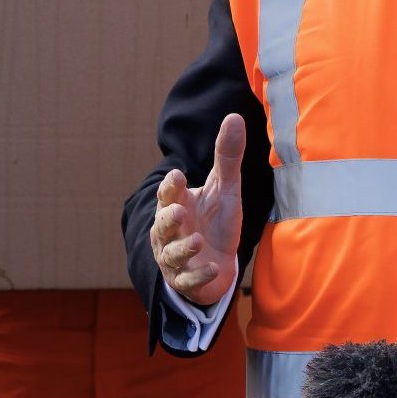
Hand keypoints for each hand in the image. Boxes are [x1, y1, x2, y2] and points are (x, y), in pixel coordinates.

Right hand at [151, 113, 245, 305]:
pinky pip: (188, 280)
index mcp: (177, 205)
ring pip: (172, 254)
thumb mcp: (225, 188)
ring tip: (196, 240)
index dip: (170, 187)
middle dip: (169, 219)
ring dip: (183, 248)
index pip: (168, 194)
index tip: (177, 176)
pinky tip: (212, 268)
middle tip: (179, 211)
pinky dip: (199, 275)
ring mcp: (176, 258)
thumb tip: (234, 116)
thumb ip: (227, 157)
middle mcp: (170, 232)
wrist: (217, 261)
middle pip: (162, 225)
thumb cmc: (215, 221)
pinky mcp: (187, 281)